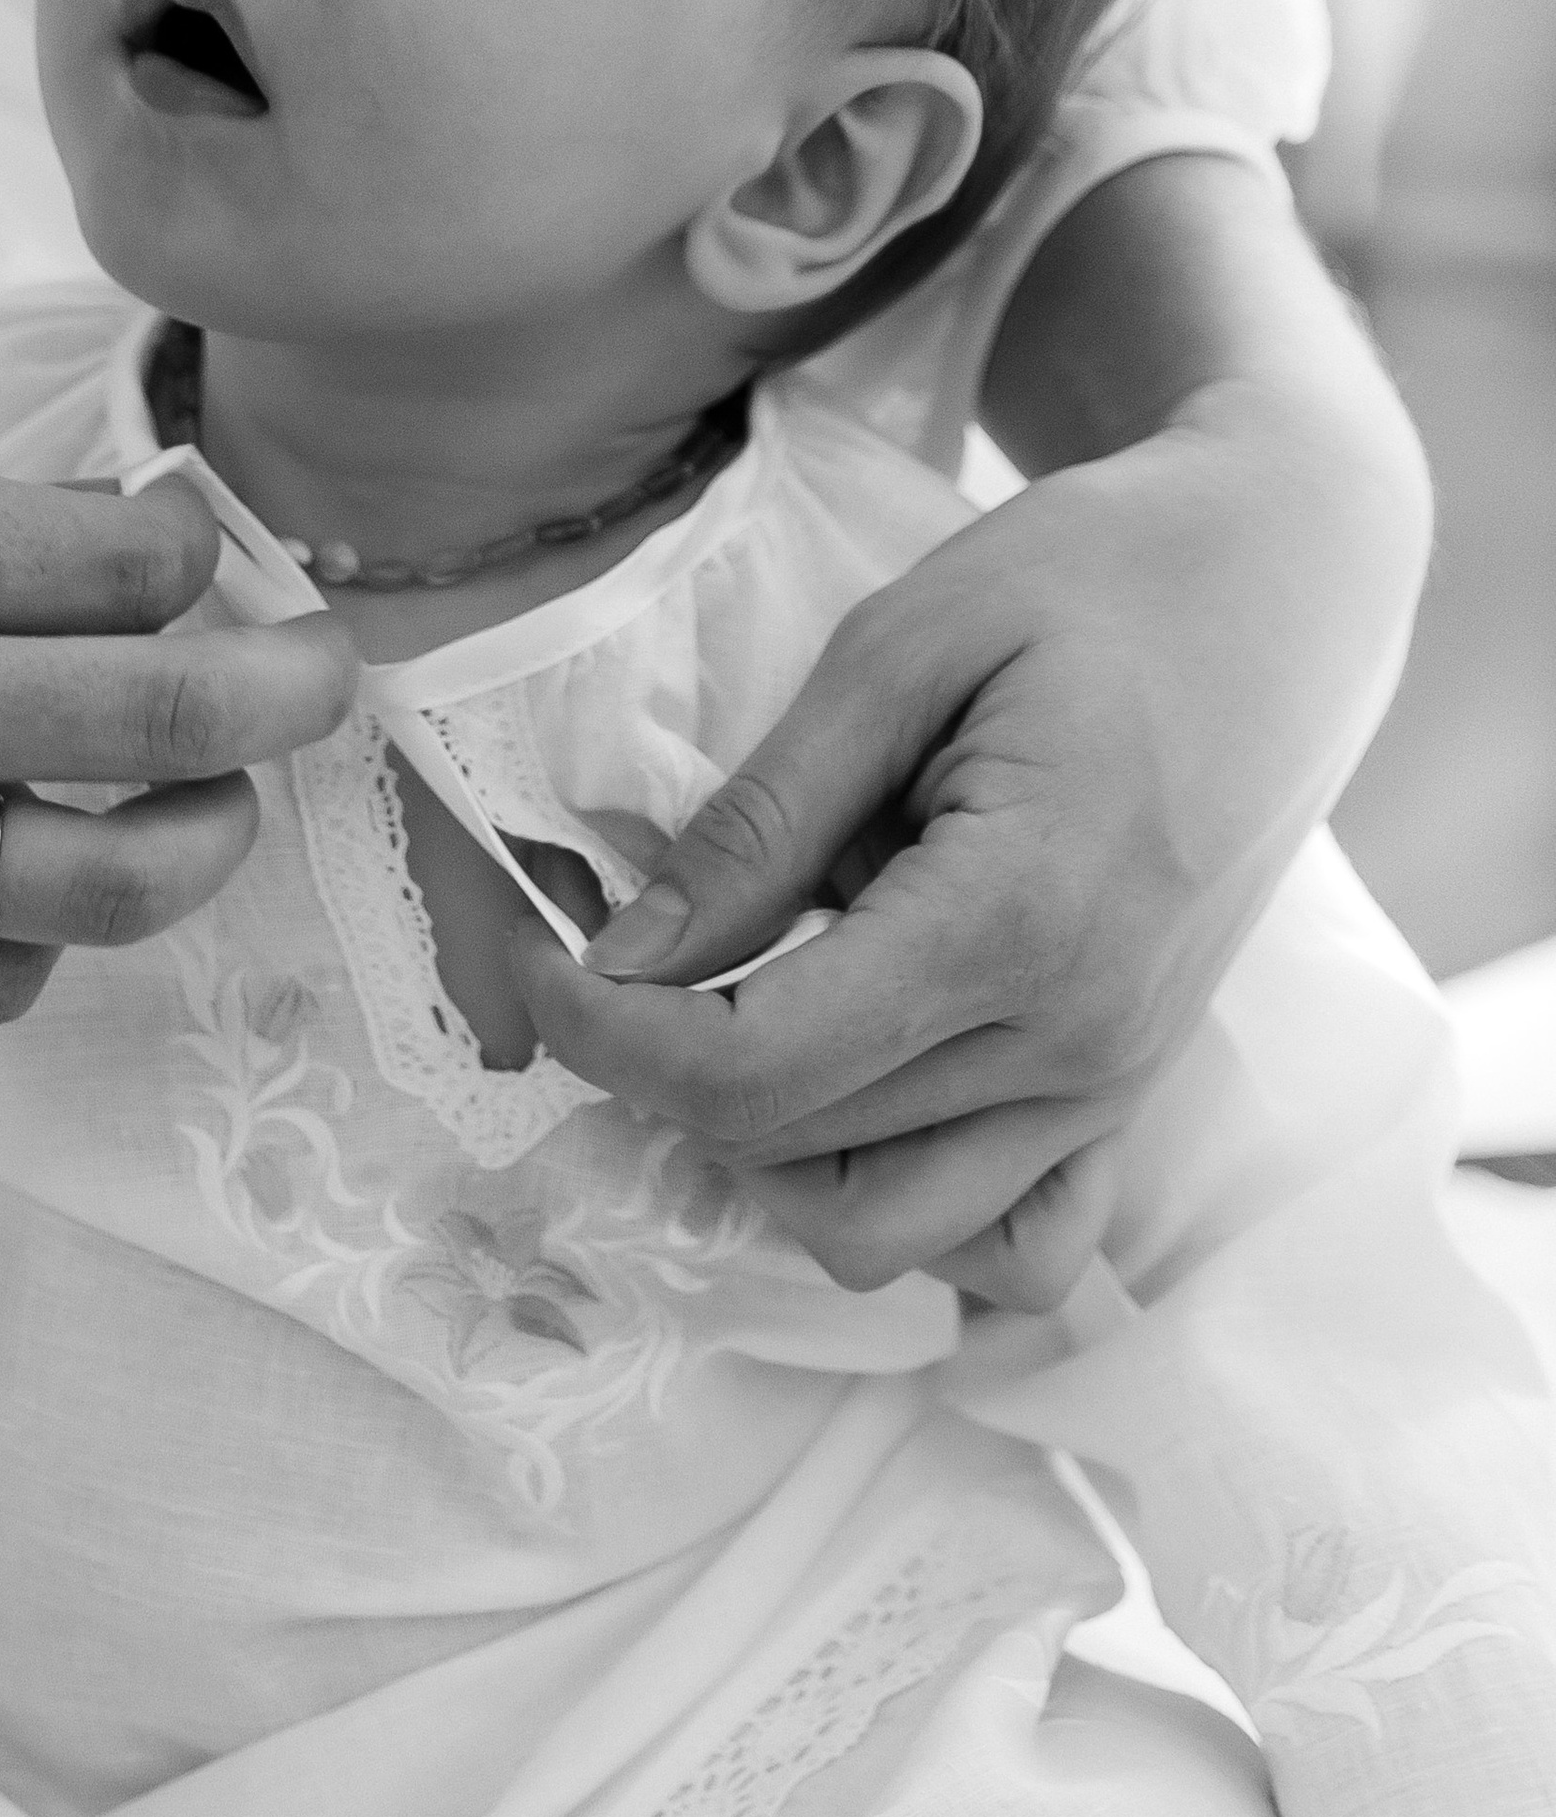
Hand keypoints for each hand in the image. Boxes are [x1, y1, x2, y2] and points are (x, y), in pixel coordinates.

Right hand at [0, 398, 354, 1016]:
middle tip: (332, 673)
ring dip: (194, 840)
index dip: (193, 545)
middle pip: (151, 720)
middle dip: (283, 692)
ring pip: (87, 881)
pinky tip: (38, 875)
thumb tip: (47, 525)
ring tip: (221, 804)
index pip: (106, 562)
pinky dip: (35, 927)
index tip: (202, 536)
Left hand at [515, 260, 1428, 1306]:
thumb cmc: (1091, 578)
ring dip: (765, 1154)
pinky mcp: (1130, 1090)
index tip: (534, 958)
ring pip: (891, 1230)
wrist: (1283, 579)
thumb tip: (629, 957)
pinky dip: (904, 1201)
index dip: (608, 1035)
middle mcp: (1076, 1044)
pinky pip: (1010, 1238)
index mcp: (1014, 922)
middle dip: (658, 1074)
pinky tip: (840, 1087)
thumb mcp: (899, 651)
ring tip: (712, 1014)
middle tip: (595, 955)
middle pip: (798, 1150)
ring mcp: (1115, 1086)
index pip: (755, 1068)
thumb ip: (762, 822)